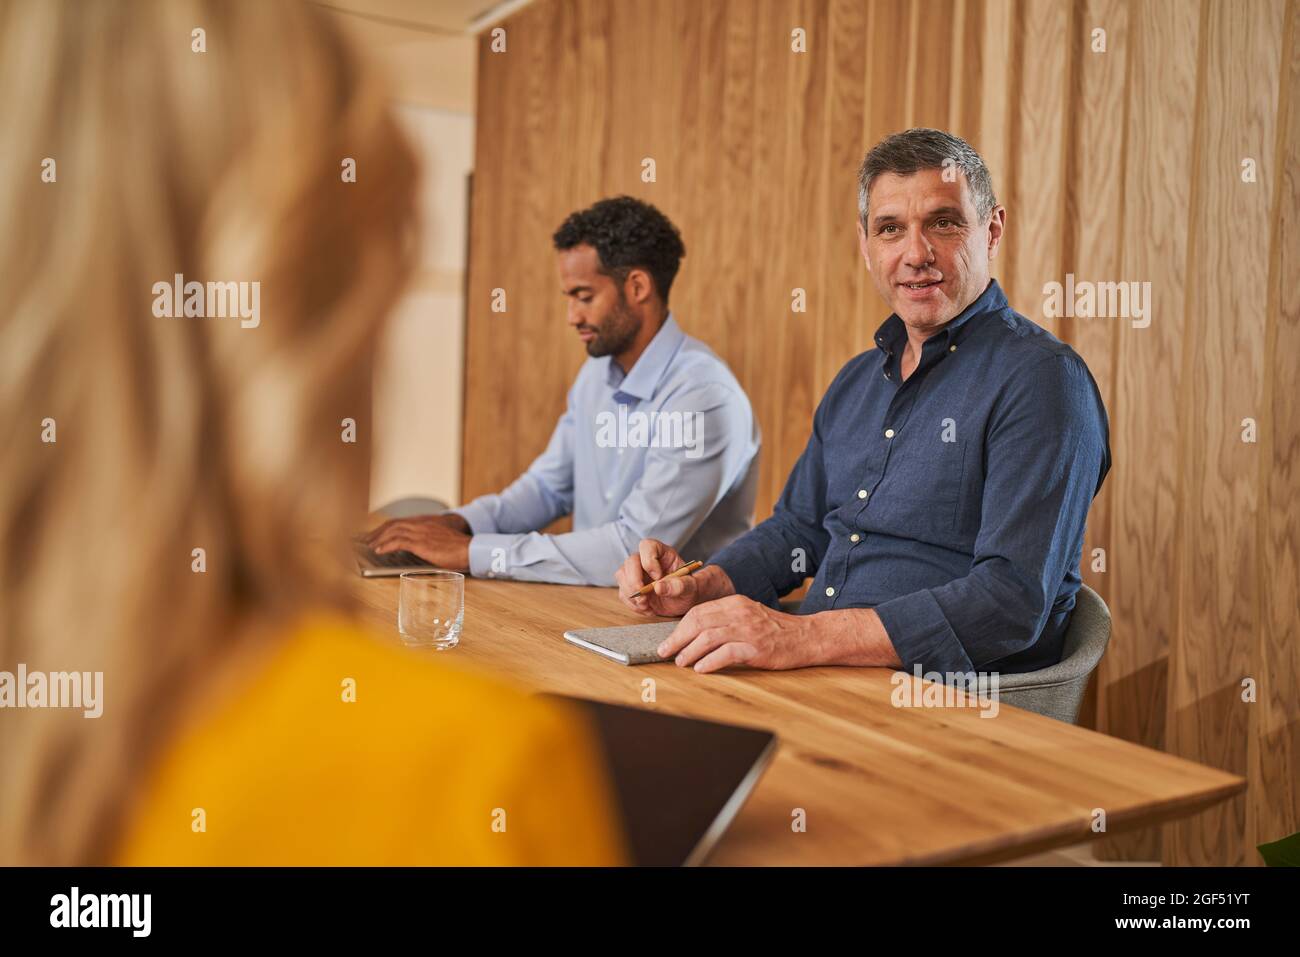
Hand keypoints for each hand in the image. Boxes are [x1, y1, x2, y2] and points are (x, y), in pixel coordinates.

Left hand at [364, 514, 471, 570]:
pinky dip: (386, 545)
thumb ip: (427, 541)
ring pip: (392, 531)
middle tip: (366, 540)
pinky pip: (398, 542)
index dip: (385, 527)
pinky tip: (379, 551)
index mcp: (425, 523)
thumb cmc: (458, 548)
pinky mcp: (420, 543)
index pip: (399, 522)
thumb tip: (417, 550)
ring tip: (369, 547)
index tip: (375, 534)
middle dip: (377, 532)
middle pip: (392, 525)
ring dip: (378, 539)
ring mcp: (420, 533)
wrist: (469, 549)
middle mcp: (420, 525)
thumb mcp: (440, 541)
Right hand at [616, 539, 733, 616]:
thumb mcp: (692, 588)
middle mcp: (646, 561)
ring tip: (647, 605)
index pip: (647, 546)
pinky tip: (647, 609)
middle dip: (633, 580)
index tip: (658, 577)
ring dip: (631, 594)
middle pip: (630, 561)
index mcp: (662, 553)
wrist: (688, 602)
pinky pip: (623, 593)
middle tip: (644, 597)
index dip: (648, 561)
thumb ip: (679, 585)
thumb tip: (658, 587)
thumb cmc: (692, 590)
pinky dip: (633, 604)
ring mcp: (637, 574)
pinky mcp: (632, 588)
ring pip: (622, 576)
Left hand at [656, 594, 816, 672]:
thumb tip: (695, 635)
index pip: (698, 612)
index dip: (679, 628)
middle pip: (698, 623)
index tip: (669, 641)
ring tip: (681, 663)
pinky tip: (701, 669)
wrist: (807, 637)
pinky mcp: (756, 648)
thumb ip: (725, 621)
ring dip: (689, 652)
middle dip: (677, 639)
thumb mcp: (748, 616)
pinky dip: (709, 662)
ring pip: (707, 637)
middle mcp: (739, 613)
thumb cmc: (776, 630)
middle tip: (666, 652)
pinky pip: (725, 653)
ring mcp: (748, 630)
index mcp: (734, 603)